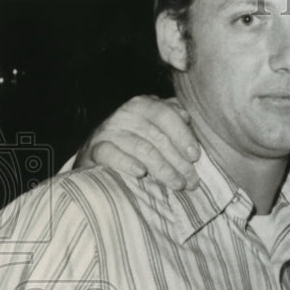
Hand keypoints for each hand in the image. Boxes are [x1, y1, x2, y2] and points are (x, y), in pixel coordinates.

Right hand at [76, 95, 199, 189]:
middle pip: (156, 135)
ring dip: (162, 168)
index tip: (195, 156)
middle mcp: (125, 114)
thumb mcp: (159, 127)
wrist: (101, 155)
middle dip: (178, 161)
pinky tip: (141, 173)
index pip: (165, 114)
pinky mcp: (94, 149)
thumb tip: (186, 117)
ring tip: (177, 184)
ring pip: (140, 147)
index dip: (182, 135)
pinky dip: (127, 163)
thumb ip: (175, 120)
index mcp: (144, 105)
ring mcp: (108, 130)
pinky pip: (111, 154)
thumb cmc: (140, 142)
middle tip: (191, 180)